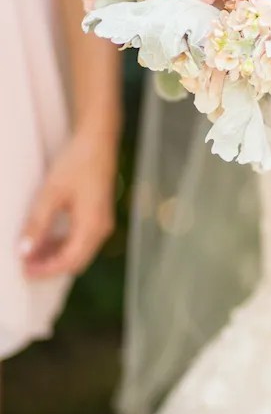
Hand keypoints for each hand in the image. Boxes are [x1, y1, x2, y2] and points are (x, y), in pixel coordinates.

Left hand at [20, 130, 117, 278]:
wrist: (97, 142)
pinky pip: (83, 241)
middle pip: (76, 262)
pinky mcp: (100, 217)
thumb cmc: (77, 163)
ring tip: (32, 254)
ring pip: (80, 253)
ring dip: (56, 257)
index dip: (46, 270)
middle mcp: (102, 229)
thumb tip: (24, 251)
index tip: (25, 271)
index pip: (68, 261)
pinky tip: (47, 240)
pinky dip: (64, 246)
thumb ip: (37, 224)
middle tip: (25, 267)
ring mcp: (103, 223)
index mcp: (91, 226)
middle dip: (51, 267)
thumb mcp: (51, 193)